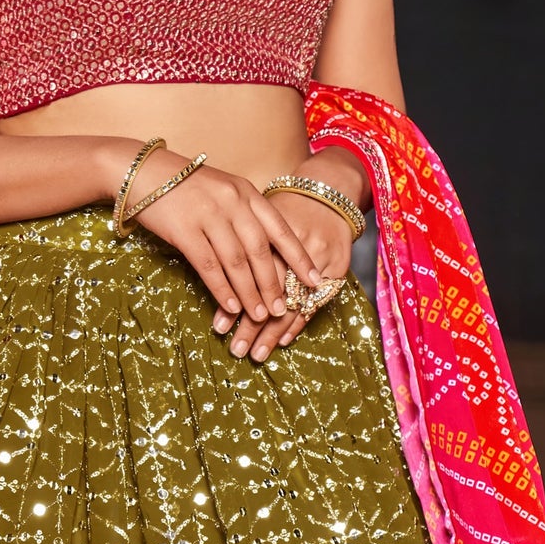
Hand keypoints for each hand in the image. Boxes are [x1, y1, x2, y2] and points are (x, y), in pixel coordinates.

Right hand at [121, 149, 324, 361]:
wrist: (143, 172)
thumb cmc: (185, 186)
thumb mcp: (223, 191)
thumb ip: (244, 215)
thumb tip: (264, 254)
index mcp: (247, 193)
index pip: (281, 229)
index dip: (300, 258)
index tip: (315, 280)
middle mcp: (232, 202)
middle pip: (260, 251)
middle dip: (274, 284)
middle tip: (283, 310)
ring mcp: (209, 215)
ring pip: (236, 262)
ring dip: (250, 293)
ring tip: (259, 316)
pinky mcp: (184, 229)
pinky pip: (209, 265)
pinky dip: (222, 289)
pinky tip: (231, 307)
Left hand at [233, 157, 364, 360]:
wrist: (325, 190)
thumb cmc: (281, 206)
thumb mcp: (254, 214)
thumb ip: (234, 241)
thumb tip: (208, 278)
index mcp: (270, 224)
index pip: (249, 272)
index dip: (234, 301)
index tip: (220, 328)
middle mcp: (298, 240)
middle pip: (272, 291)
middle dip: (253, 324)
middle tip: (237, 350)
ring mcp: (321, 254)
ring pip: (294, 301)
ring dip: (274, 332)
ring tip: (256, 353)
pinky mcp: (336, 265)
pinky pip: (316, 301)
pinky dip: (298, 323)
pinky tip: (283, 341)